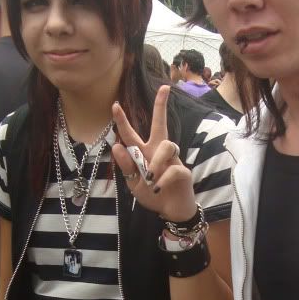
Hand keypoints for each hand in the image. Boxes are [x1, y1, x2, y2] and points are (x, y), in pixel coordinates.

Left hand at [112, 85, 196, 222]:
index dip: (123, 120)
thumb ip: (126, 166)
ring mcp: (172, 159)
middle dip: (161, 106)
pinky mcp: (183, 171)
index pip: (131, 135)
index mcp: (143, 153)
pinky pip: (172, 169)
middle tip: (164, 88)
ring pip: (167, 145)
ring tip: (150, 180)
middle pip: (160, 124)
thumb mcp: (133, 183)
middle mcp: (158, 151)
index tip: (115, 104)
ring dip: (155, 164)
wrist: (171, 211)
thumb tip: (117, 146)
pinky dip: (162, 180)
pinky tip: (158, 188)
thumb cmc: (152, 194)